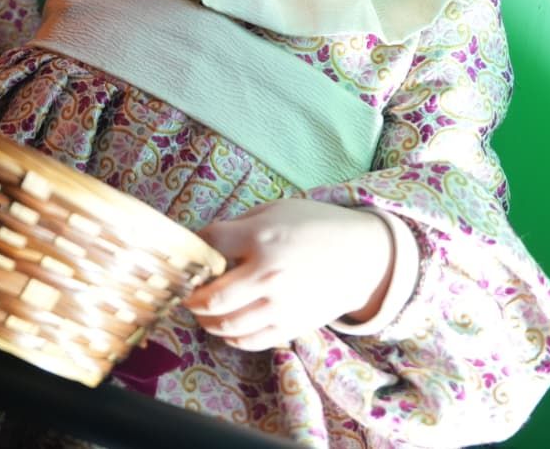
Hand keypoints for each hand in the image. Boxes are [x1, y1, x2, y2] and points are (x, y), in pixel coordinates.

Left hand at [185, 199, 394, 350]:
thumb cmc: (316, 226)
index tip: (192, 253)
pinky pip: (249, 340)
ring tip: (202, 311)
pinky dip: (229, 336)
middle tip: (187, 292)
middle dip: (191, 296)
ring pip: (225, 324)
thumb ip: (240, 225)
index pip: (210, 245)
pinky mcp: (290, 326)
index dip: (195, 248)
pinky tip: (225, 326)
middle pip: (210, 297)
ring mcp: (279, 305)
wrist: (362, 255)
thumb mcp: (276, 210)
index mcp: (261, 238)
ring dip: (205, 320)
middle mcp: (267, 274)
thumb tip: (206, 242)